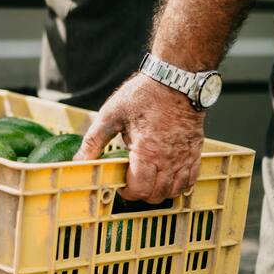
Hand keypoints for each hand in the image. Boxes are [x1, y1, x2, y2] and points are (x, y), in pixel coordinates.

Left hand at [76, 74, 206, 202]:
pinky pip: (190, 179)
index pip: (139, 190)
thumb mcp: (111, 114)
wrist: (176, 78)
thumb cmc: (145, 93)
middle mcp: (168, 159)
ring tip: (149, 180)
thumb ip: (94, 141)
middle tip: (132, 183)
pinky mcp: (195, 150)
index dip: (127, 192)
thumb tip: (79, 160)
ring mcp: (184, 156)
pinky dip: (179, 185)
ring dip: (160, 192)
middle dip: (141, 194)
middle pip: (156, 195)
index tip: (121, 185)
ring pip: (174, 191)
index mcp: (146, 152)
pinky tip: (168, 177)